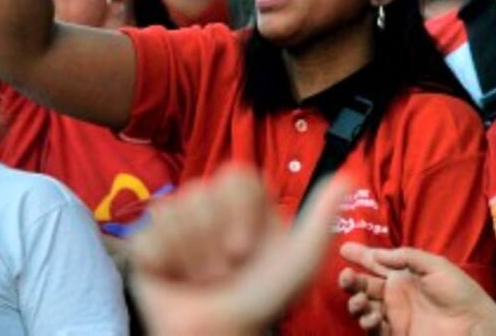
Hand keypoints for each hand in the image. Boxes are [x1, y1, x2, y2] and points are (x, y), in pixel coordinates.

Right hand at [131, 166, 347, 335]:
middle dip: (215, 244)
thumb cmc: (266, 296)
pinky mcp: (147, 243)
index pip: (235, 176)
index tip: (245, 249)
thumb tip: (348, 177)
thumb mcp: (301, 260)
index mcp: (247, 198)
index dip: (238, 212)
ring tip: (204, 279)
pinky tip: (178, 280)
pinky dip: (166, 266)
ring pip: (174, 214)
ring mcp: (177, 219)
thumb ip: (321, 218)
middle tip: (225, 272)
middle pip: (202, 194)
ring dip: (193, 259)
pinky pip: (149, 239)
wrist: (225, 333)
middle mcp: (211, 201)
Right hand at [338, 244, 495, 334]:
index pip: (378, 263)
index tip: (344, 248)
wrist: (473, 325)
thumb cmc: (460, 292)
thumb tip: (379, 254)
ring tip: (359, 300)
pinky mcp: (397, 334)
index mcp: (406, 276)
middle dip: (352, 280)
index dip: (361, 256)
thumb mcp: (437, 266)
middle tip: (345, 276)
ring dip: (356, 302)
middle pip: (366, 285)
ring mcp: (396, 316)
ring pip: (365, 307)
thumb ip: (408, 257)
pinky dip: (368, 322)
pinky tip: (371, 316)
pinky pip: (375, 329)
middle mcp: (397, 295)